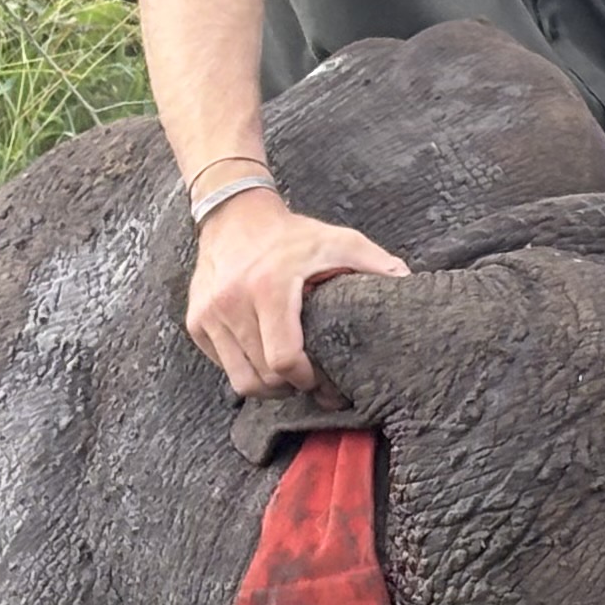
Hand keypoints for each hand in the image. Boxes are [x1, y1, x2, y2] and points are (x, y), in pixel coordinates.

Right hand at [187, 190, 406, 395]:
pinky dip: (244, 370)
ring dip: (267, 386)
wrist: (233, 215)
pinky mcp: (196, 321)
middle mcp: (232, 303)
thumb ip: (374, 263)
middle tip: (310, 383)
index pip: (283, 361)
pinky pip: (222, 365)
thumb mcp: (337, 240)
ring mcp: (209, 314)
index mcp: (269, 287)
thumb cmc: (291, 234)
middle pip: (262, 378)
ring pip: (240, 380)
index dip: (306, 380)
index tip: (322, 381)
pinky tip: (263, 356)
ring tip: (287, 376)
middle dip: (290, 389)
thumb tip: (408, 284)